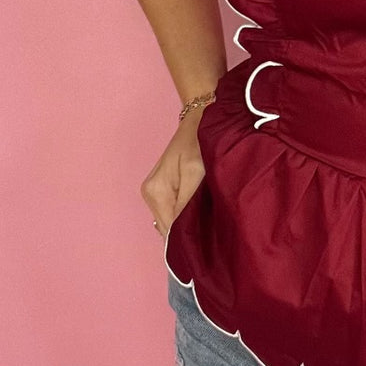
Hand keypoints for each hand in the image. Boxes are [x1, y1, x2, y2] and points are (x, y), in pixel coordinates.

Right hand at [141, 109, 208, 237]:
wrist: (199, 120)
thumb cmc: (198, 142)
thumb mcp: (195, 173)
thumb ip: (186, 204)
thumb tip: (181, 235)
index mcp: (155, 192)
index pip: (169, 230)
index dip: (188, 239)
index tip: (209, 245)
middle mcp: (151, 195)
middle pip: (170, 228)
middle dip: (189, 232)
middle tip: (215, 233)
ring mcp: (157, 193)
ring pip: (174, 221)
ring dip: (191, 223)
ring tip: (212, 220)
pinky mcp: (166, 190)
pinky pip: (176, 211)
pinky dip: (189, 213)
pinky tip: (204, 211)